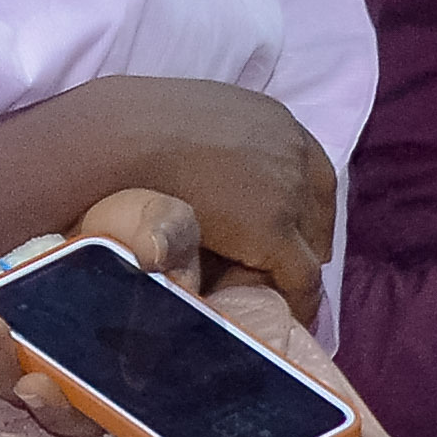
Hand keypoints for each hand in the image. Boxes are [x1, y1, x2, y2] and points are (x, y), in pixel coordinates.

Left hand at [0, 192, 202, 436]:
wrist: (115, 219)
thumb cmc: (153, 232)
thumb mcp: (170, 225)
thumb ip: (168, 237)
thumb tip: (149, 257)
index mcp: (133, 367)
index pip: (106, 412)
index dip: (73, 412)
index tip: (42, 391)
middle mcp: (86, 374)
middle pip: (55, 408)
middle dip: (30, 393)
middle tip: (15, 362)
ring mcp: (46, 354)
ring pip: (14, 384)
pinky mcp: (15, 330)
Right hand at [79, 76, 334, 324]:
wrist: (120, 139)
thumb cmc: (136, 127)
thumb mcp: (194, 120)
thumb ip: (216, 143)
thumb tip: (206, 165)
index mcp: (274, 121)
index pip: (312, 170)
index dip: (305, 205)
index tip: (294, 229)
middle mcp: (291, 151)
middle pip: (317, 207)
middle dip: (305, 236)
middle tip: (283, 267)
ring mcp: (287, 191)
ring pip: (311, 245)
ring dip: (294, 267)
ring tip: (279, 293)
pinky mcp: (273, 231)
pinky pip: (302, 278)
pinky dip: (298, 301)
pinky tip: (285, 317)